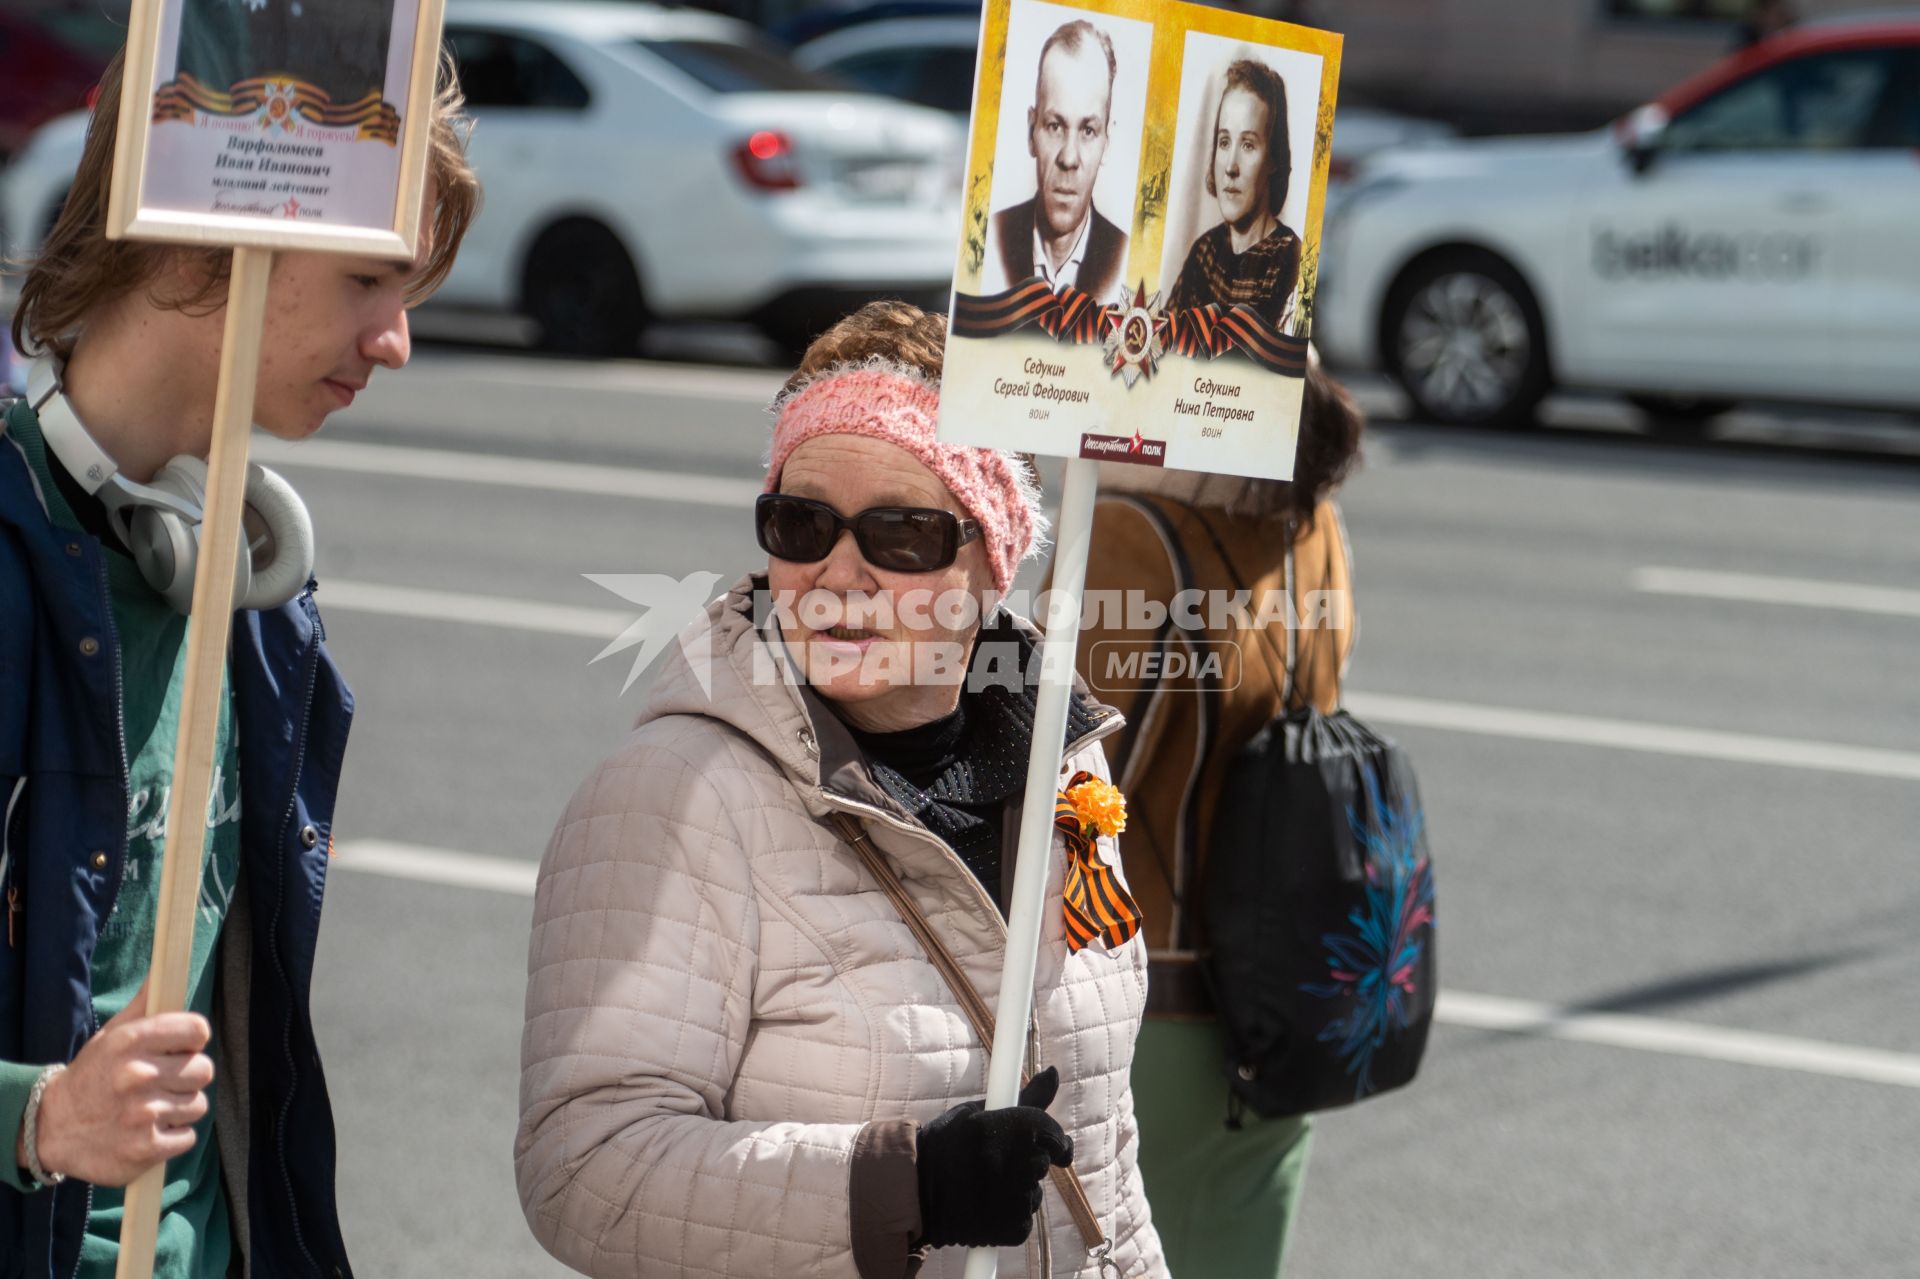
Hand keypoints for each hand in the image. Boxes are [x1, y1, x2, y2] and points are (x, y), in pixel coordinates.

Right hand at [19, 978, 214, 1186]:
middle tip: (161, 1083)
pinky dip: (172, 1136)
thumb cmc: (92, 1076)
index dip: (193, 1040)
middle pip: (204, 1070)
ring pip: (198, 1105)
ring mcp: (143, 1114)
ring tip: (150, 1108)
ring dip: (179, 1109)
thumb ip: (146, 1006)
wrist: (51, 1128)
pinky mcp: (146, 1148)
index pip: (198, 1030)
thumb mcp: (112, 1036)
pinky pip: (188, 1137)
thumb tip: (166, 969)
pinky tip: (148, 1131)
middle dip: (187, 1077)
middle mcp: (138, 1076)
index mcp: (132, 1042)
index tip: (181, 1048)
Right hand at [914, 1066, 1074, 1248]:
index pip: (1052, 1132)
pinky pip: (1023, 1219)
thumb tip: (1053, 1072)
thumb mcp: (979, 1112)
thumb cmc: (945, 1145)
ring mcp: (1014, 1198)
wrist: (912, 1193)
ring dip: (1018, 1190)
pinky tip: (983, 1206)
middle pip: (1042, 1163)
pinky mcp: (1013, 1229)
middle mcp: (1014, 1162)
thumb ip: (1026, 1098)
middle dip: (1027, 1163)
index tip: (1054, 1147)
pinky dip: (1009, 1216)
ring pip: (1033, 1193)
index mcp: (1007, 1128)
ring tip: (982, 1186)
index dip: (1056, 1140)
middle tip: (995, 1164)